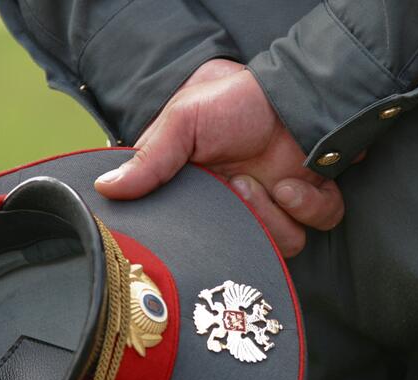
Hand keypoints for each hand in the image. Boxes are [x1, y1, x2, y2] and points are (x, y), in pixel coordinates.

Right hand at [94, 59, 345, 257]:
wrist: (291, 92)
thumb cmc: (234, 100)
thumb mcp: (183, 122)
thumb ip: (150, 160)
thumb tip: (105, 188)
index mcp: (201, 193)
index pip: (189, 234)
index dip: (194, 235)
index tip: (199, 215)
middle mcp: (236, 207)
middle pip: (237, 250)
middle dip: (244, 221)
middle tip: (240, 187)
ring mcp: (273, 208)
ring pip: (278, 246)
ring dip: (275, 214)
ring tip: (269, 182)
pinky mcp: (307, 205)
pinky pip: (313, 228)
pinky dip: (308, 206)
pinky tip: (295, 182)